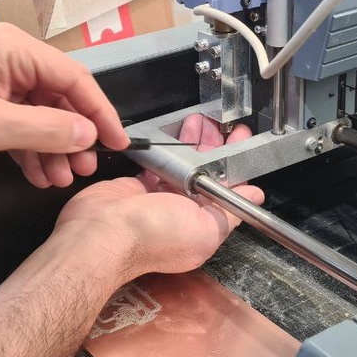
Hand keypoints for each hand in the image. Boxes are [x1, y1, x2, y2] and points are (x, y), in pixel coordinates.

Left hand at [0, 24, 129, 186]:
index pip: (74, 78)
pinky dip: (32, 151)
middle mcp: (7, 60)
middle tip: (86, 169)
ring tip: (62, 178)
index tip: (119, 142)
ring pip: (41, 116)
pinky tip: (40, 174)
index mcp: (12, 50)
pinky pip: (20, 126)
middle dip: (75, 136)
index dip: (100, 112)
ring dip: (54, 149)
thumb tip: (87, 133)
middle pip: (60, 98)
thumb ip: (44, 130)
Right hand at [55, 114, 261, 280]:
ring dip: (192, 143)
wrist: (102, 232)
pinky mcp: (138, 186)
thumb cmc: (151, 235)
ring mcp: (159, 200)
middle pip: (206, 175)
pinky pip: (158, 164)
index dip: (236, 165)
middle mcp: (183, 214)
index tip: (241, 141)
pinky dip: (167, 149)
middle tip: (223, 125)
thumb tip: (254, 196)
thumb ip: (230, 209)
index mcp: (203, 226)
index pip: (227, 192)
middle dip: (215, 148)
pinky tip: (174, 133)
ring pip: (182, 166)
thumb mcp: (205, 227)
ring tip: (200, 121)